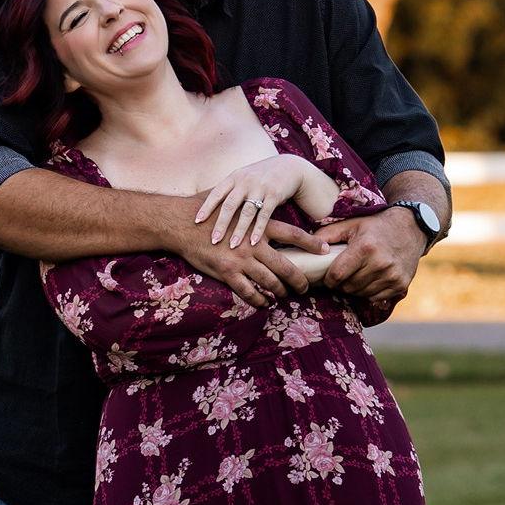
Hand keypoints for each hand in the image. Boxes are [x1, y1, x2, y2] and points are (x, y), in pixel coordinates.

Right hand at [158, 192, 329, 308]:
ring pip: (270, 282)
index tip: (324, 250)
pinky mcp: (227, 272)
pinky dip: (259, 300)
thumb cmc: (205, 210)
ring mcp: (241, 260)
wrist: (180, 222)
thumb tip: (260, 201)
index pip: (293, 234)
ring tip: (285, 296)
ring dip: (280, 291)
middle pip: (286, 265)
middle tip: (307, 287)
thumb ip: (250, 207)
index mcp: (258, 225)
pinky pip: (249, 292)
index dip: (311, 243)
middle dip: (299, 279)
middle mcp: (253, 244)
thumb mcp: (233, 202)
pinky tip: (264, 303)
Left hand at [192, 155, 304, 247]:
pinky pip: (265, 215)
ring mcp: (260, 187)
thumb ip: (228, 191)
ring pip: (247, 212)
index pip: (216, 193)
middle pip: (230, 205)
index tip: (196, 221)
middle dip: (221, 224)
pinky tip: (253, 242)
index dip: (206, 207)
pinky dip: (258, 229)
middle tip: (213, 240)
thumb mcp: (242, 178)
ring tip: (233, 246)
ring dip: (239, 230)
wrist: (289, 167)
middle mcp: (245, 181)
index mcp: (234, 177)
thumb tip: (207, 209)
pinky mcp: (274, 194)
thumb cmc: (260, 177)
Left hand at [313, 208, 426, 312]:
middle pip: (348, 287)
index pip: (336, 276)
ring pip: (361, 294)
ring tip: (358, 274)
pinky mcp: (401, 284)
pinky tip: (371, 278)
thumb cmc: (375, 226)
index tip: (328, 275)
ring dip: (355, 288)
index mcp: (364, 248)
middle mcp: (380, 263)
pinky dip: (369, 292)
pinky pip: (375, 298)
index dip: (328, 279)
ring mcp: (392, 276)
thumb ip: (326, 235)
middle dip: (342, 283)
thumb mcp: (351, 224)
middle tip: (344, 273)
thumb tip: (305, 247)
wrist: (411, 228)